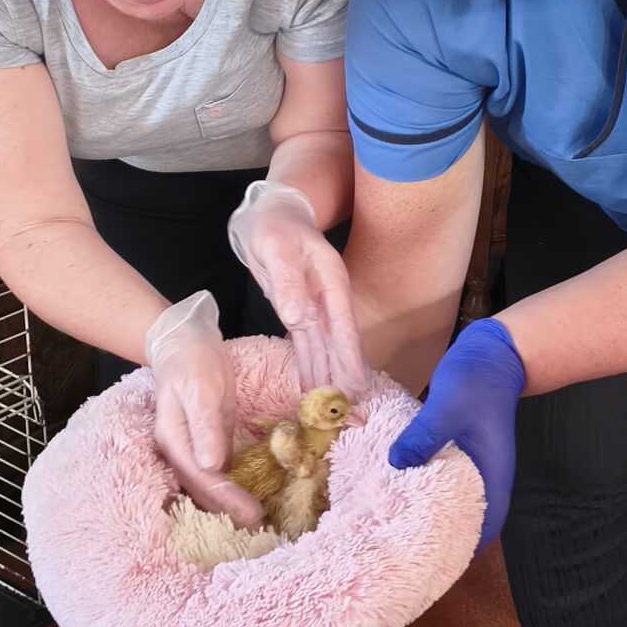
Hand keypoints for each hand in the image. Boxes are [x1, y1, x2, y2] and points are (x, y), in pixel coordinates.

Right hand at [145, 292, 263, 526]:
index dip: (227, 498)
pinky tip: (250, 499)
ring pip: (208, 487)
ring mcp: (191, 450)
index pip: (202, 477)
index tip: (253, 514)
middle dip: (229, 511)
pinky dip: (233, 489)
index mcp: (173, 439)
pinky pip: (218, 474)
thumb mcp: (200, 388)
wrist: (183, 344)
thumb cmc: (192, 362)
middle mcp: (179, 451)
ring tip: (257, 524)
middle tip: (261, 530)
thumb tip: (211, 465)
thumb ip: (205, 426)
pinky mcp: (206, 446)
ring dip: (229, 506)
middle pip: (203, 489)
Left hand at [227, 181, 368, 396]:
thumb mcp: (278, 246)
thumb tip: (296, 316)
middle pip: (338, 344)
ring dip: (328, 378)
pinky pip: (308, 346)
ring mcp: (316, 309)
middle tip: (351, 411)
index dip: (349, 355)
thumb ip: (287, 279)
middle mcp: (328, 299)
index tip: (356, 384)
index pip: (342, 324)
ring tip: (333, 410)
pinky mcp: (301, 315)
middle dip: (344, 377)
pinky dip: (310, 368)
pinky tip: (311, 390)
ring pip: (324, 349)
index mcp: (330, 281)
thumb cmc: (276, 226)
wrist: (270, 216)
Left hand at [388, 317, 524, 546]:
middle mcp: (483, 476)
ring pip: (450, 499)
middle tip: (403, 549)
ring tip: (392, 525)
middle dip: (440, 535)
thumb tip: (398, 464)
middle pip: (466, 518)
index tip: (434, 564)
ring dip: (427, 510)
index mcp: (491, 475)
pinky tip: (393, 488)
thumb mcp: (449, 407)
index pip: (485, 526)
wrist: (491, 353)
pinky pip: (437, 478)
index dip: (465, 548)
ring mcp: (470, 464)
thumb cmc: (477, 381)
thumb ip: (425, 436)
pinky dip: (419, 486)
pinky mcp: (454, 452)